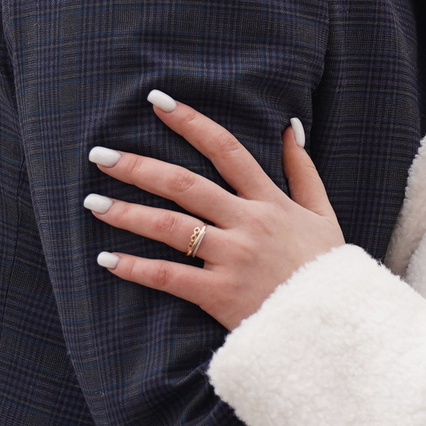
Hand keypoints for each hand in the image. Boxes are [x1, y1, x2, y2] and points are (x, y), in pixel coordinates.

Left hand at [86, 93, 343, 329]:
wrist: (333, 323)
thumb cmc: (325, 269)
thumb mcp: (322, 213)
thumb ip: (303, 169)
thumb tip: (290, 126)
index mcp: (269, 200)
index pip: (225, 150)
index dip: (191, 122)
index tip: (157, 102)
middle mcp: (247, 223)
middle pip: (184, 185)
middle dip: (139, 167)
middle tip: (100, 155)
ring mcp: (232, 258)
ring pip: (170, 227)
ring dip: (127, 212)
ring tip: (93, 202)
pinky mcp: (219, 294)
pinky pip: (169, 277)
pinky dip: (136, 267)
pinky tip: (107, 258)